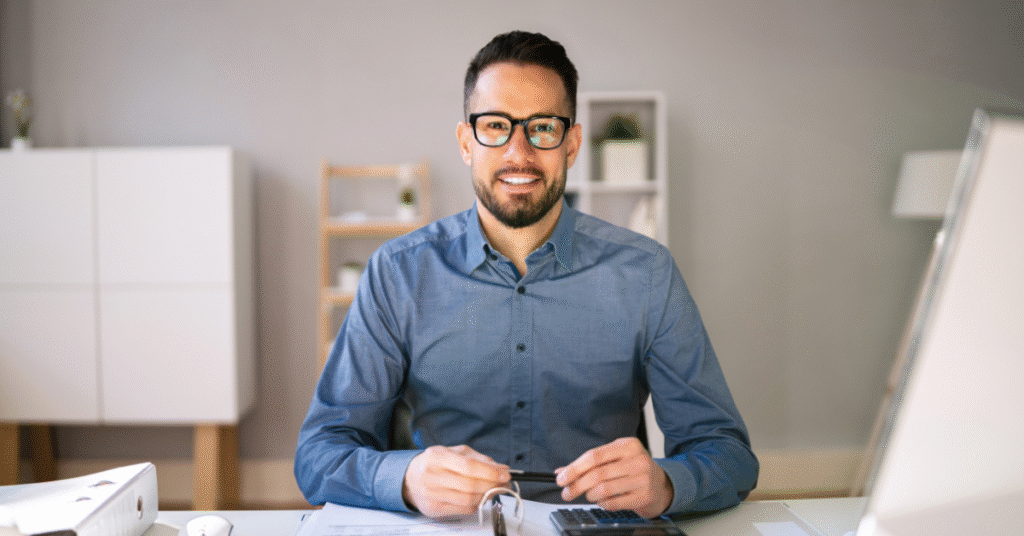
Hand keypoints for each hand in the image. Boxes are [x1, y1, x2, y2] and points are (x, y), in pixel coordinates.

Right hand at [402, 445, 510, 517]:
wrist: (409, 478)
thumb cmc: (434, 463)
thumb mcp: (453, 452)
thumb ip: (477, 459)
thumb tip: (500, 468)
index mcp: (437, 456)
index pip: (468, 466)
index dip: (490, 471)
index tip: (505, 473)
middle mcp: (432, 476)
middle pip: (470, 485)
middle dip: (492, 484)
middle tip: (504, 482)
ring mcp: (432, 494)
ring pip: (468, 499)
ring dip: (487, 495)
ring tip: (494, 489)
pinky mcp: (434, 509)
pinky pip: (463, 509)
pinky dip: (476, 503)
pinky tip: (480, 496)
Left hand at [556, 437, 672, 517]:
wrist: (661, 484)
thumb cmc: (633, 469)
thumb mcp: (615, 459)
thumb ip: (590, 463)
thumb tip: (562, 471)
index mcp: (628, 445)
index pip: (594, 456)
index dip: (574, 468)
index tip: (561, 478)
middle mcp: (637, 459)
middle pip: (597, 474)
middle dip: (577, 485)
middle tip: (567, 492)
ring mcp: (643, 478)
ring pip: (604, 489)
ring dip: (590, 495)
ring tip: (589, 495)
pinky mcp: (644, 496)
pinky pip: (614, 503)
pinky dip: (602, 503)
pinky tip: (603, 500)